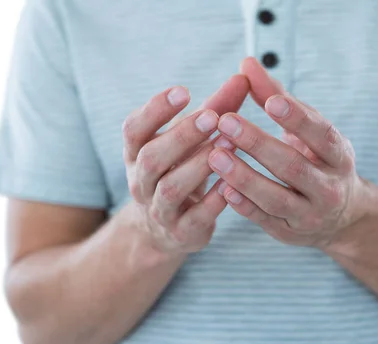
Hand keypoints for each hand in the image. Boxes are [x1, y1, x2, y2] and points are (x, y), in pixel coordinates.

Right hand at [123, 75, 248, 254]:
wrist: (167, 229)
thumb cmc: (182, 170)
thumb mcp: (192, 141)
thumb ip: (215, 109)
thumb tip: (243, 76)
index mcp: (137, 154)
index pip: (134, 130)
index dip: (154, 110)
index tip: (183, 91)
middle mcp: (141, 182)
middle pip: (151, 158)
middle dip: (181, 136)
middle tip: (211, 117)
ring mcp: (159, 210)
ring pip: (171, 189)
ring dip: (199, 166)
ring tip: (227, 145)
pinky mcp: (181, 233)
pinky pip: (195, 218)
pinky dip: (214, 201)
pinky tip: (233, 184)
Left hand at [209, 58, 369, 248]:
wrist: (340, 215)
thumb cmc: (317, 160)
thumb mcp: (307, 130)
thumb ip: (276, 98)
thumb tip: (247, 63)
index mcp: (338, 155)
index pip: (321, 134)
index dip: (297, 119)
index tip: (270, 102)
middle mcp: (330, 186)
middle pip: (293, 166)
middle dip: (258, 144)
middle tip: (225, 122)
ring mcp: (311, 214)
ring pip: (277, 197)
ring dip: (244, 177)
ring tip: (215, 155)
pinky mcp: (290, 233)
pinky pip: (265, 220)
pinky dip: (244, 205)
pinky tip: (222, 189)